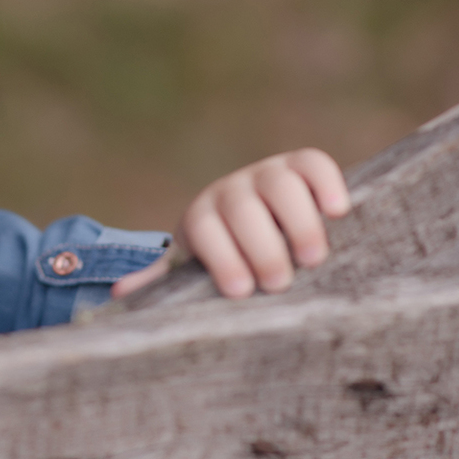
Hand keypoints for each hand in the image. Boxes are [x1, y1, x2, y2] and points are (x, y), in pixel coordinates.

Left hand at [112, 148, 350, 298]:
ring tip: (312, 259)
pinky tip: (338, 212)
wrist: (248, 216)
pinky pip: (315, 163)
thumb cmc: (223, 255)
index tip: (238, 292)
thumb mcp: (193, 268)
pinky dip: (327, 182)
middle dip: (261, 247)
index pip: (205, 229)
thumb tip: (120, 295)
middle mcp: (232, 190)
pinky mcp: (302, 166)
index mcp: (202, 216)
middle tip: (277, 284)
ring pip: (281, 185)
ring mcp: (268, 174)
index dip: (221, 258)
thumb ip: (163, 280)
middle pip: (243, 209)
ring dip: (298, 221)